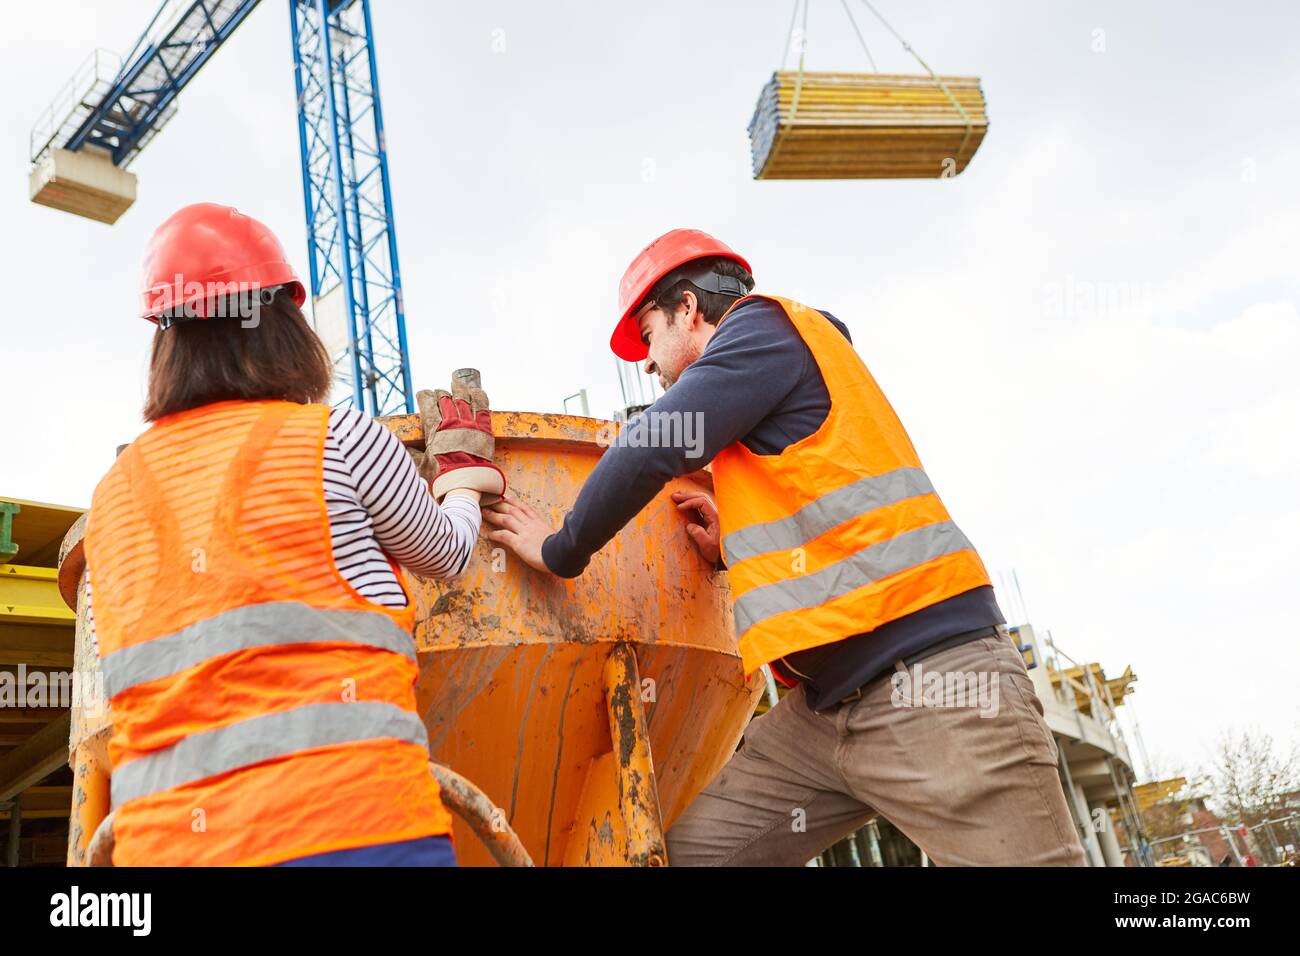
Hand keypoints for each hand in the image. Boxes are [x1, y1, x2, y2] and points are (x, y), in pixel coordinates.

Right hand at [417, 369, 505, 503]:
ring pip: (464, 398)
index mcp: (435, 429)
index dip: (425, 396)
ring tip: (456, 382)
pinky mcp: (484, 428)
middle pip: (445, 399)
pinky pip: (483, 406)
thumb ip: (412, 453)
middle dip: (441, 394)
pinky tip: (477, 390)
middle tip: (440, 393)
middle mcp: (452, 422)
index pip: (428, 404)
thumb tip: (400, 447)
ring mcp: (469, 424)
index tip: (424, 394)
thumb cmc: (441, 476)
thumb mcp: (421, 465)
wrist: (465, 483)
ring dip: (459, 388)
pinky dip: (479, 396)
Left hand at [482, 494, 554, 573]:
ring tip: (483, 512)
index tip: (506, 497)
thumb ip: (549, 534)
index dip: (514, 501)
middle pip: (512, 510)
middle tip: (489, 500)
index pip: (525, 508)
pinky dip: (496, 534)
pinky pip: (504, 536)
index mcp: (539, 522)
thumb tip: (550, 537)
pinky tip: (489, 535)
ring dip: (493, 515)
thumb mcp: (556, 536)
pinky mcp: (520, 543)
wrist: (563, 554)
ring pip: (506, 519)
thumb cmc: (562, 548)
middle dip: (500, 504)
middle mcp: (531, 524)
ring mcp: (524, 532)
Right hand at [671, 489, 719, 564]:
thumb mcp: (707, 546)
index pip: (702, 502)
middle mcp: (715, 513)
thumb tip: (689, 525)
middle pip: (702, 497)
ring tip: (677, 497)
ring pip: (702, 499)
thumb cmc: (717, 551)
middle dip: (687, 496)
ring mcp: (713, 515)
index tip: (679, 507)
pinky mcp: (710, 518)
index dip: (689, 502)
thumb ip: (699, 535)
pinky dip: (691, 502)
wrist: (725, 556)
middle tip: (674, 496)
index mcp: (715, 517)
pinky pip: (701, 505)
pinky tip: (684, 504)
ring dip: (689, 497)